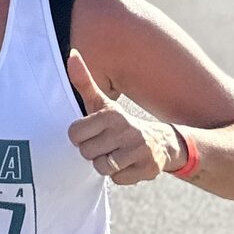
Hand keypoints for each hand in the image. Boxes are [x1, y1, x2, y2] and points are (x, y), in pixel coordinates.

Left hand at [67, 50, 177, 185]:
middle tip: (105, 145)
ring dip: (105, 165)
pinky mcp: (149, 168)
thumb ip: (84, 81)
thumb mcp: (102, 102)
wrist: (162, 142)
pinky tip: (128, 164)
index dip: (80, 137)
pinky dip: (120, 175)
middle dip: (93, 152)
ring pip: (102, 168)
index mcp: (111, 115)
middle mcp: (127, 131)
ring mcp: (139, 150)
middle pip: (86, 153)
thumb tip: (71, 53)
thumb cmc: (119, 122)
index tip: (91, 133)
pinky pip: (118, 180)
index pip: (74, 134)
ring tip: (115, 154)